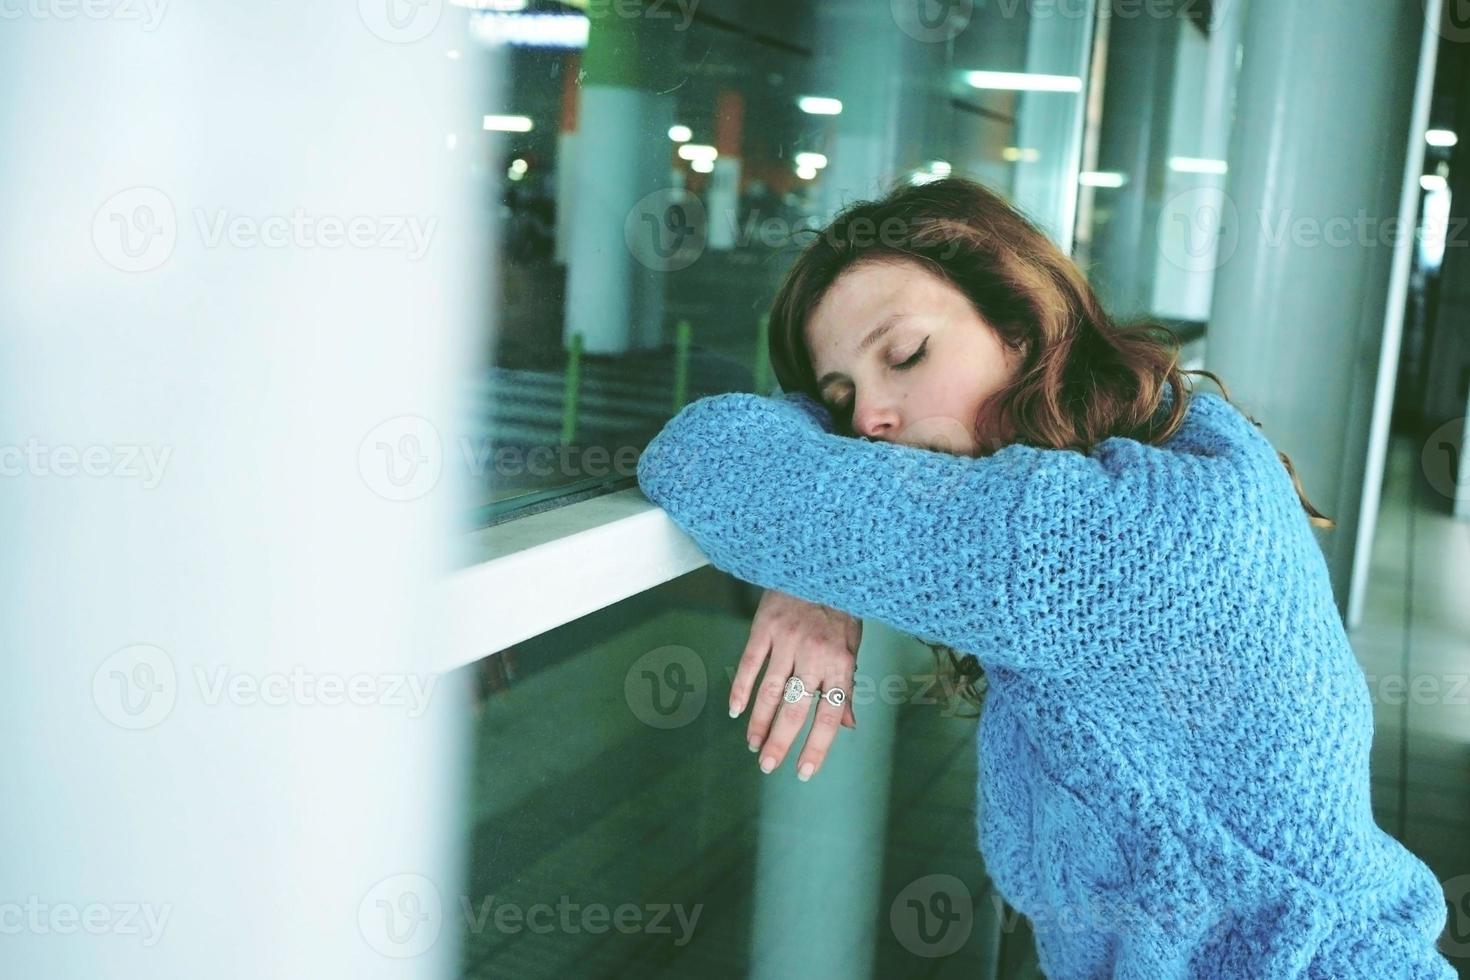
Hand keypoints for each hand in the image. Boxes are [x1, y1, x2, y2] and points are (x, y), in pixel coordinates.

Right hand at [730, 588, 860, 780]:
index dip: (817, 745)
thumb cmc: (840, 608)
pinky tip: (736, 711)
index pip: (829, 714)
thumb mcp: (852, 646)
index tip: (804, 771)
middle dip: (781, 742)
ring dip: (760, 722)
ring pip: (770, 691)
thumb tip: (848, 725)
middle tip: (769, 766)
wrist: (821, 564)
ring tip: (754, 746)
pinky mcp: (765, 627)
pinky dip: (741, 689)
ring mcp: (788, 640)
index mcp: (840, 663)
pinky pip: (750, 664)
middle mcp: (814, 654)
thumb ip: (847, 686)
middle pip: (794, 708)